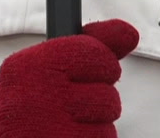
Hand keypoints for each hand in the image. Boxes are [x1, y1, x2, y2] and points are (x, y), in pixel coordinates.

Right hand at [0, 20, 138, 137]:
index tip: (89, 74)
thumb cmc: (30, 101)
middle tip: (72, 106)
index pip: (96, 54)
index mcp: (29, 67)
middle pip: (108, 97)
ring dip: (95, 128)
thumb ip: (92, 45)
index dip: (102, 66)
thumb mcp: (48, 65)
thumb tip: (130, 32)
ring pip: (108, 127)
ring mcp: (47, 131)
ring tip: (67, 126)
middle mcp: (35, 97)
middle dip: (98, 103)